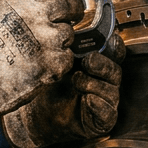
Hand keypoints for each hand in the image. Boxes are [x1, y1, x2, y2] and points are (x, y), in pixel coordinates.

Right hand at [0, 0, 84, 144]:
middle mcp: (36, 14)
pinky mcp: (55, 63)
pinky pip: (67, 56)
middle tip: (71, 13)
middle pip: (70, 4)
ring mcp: (48, 39)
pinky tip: (41, 63)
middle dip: (74, 8)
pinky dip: (59, 59)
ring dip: (61, 37)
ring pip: (69, 32)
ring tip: (41, 47)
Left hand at [3, 31, 124, 147]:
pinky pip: (108, 112)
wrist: (31, 117)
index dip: (114, 46)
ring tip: (76, 81)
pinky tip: (86, 99)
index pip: (113, 54)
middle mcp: (102, 83)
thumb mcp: (52, 65)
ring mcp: (103, 102)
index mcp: (95, 67)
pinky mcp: (101, 121)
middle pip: (115, 70)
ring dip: (94, 84)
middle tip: (88, 61)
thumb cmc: (43, 89)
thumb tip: (67, 27)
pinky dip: (98, 104)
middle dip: (102, 64)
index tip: (110, 38)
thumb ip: (64, 49)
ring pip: (112, 90)